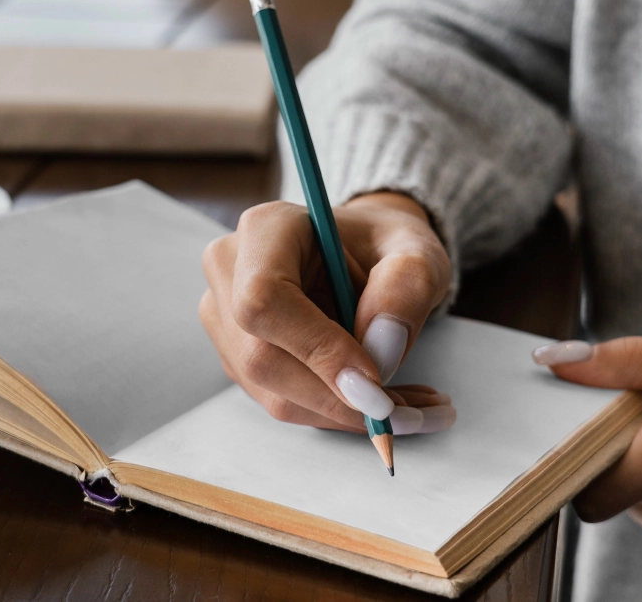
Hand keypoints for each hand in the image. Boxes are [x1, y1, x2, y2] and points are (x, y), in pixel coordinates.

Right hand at [199, 192, 456, 433]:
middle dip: (339, 397)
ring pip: (273, 392)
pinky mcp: (237, 357)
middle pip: (262, 357)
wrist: (366, 254)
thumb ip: (405, 288)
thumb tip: (381, 351)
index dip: (316, 348)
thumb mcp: (416, 253)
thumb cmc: (386, 247)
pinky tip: (382, 401)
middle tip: (411, 411)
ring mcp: (225, 318)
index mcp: (266, 229)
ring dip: (345, 412)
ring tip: (411, 408)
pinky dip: (337, 412)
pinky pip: (282, 401)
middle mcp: (229, 271)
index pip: (265, 299)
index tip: (375, 381)